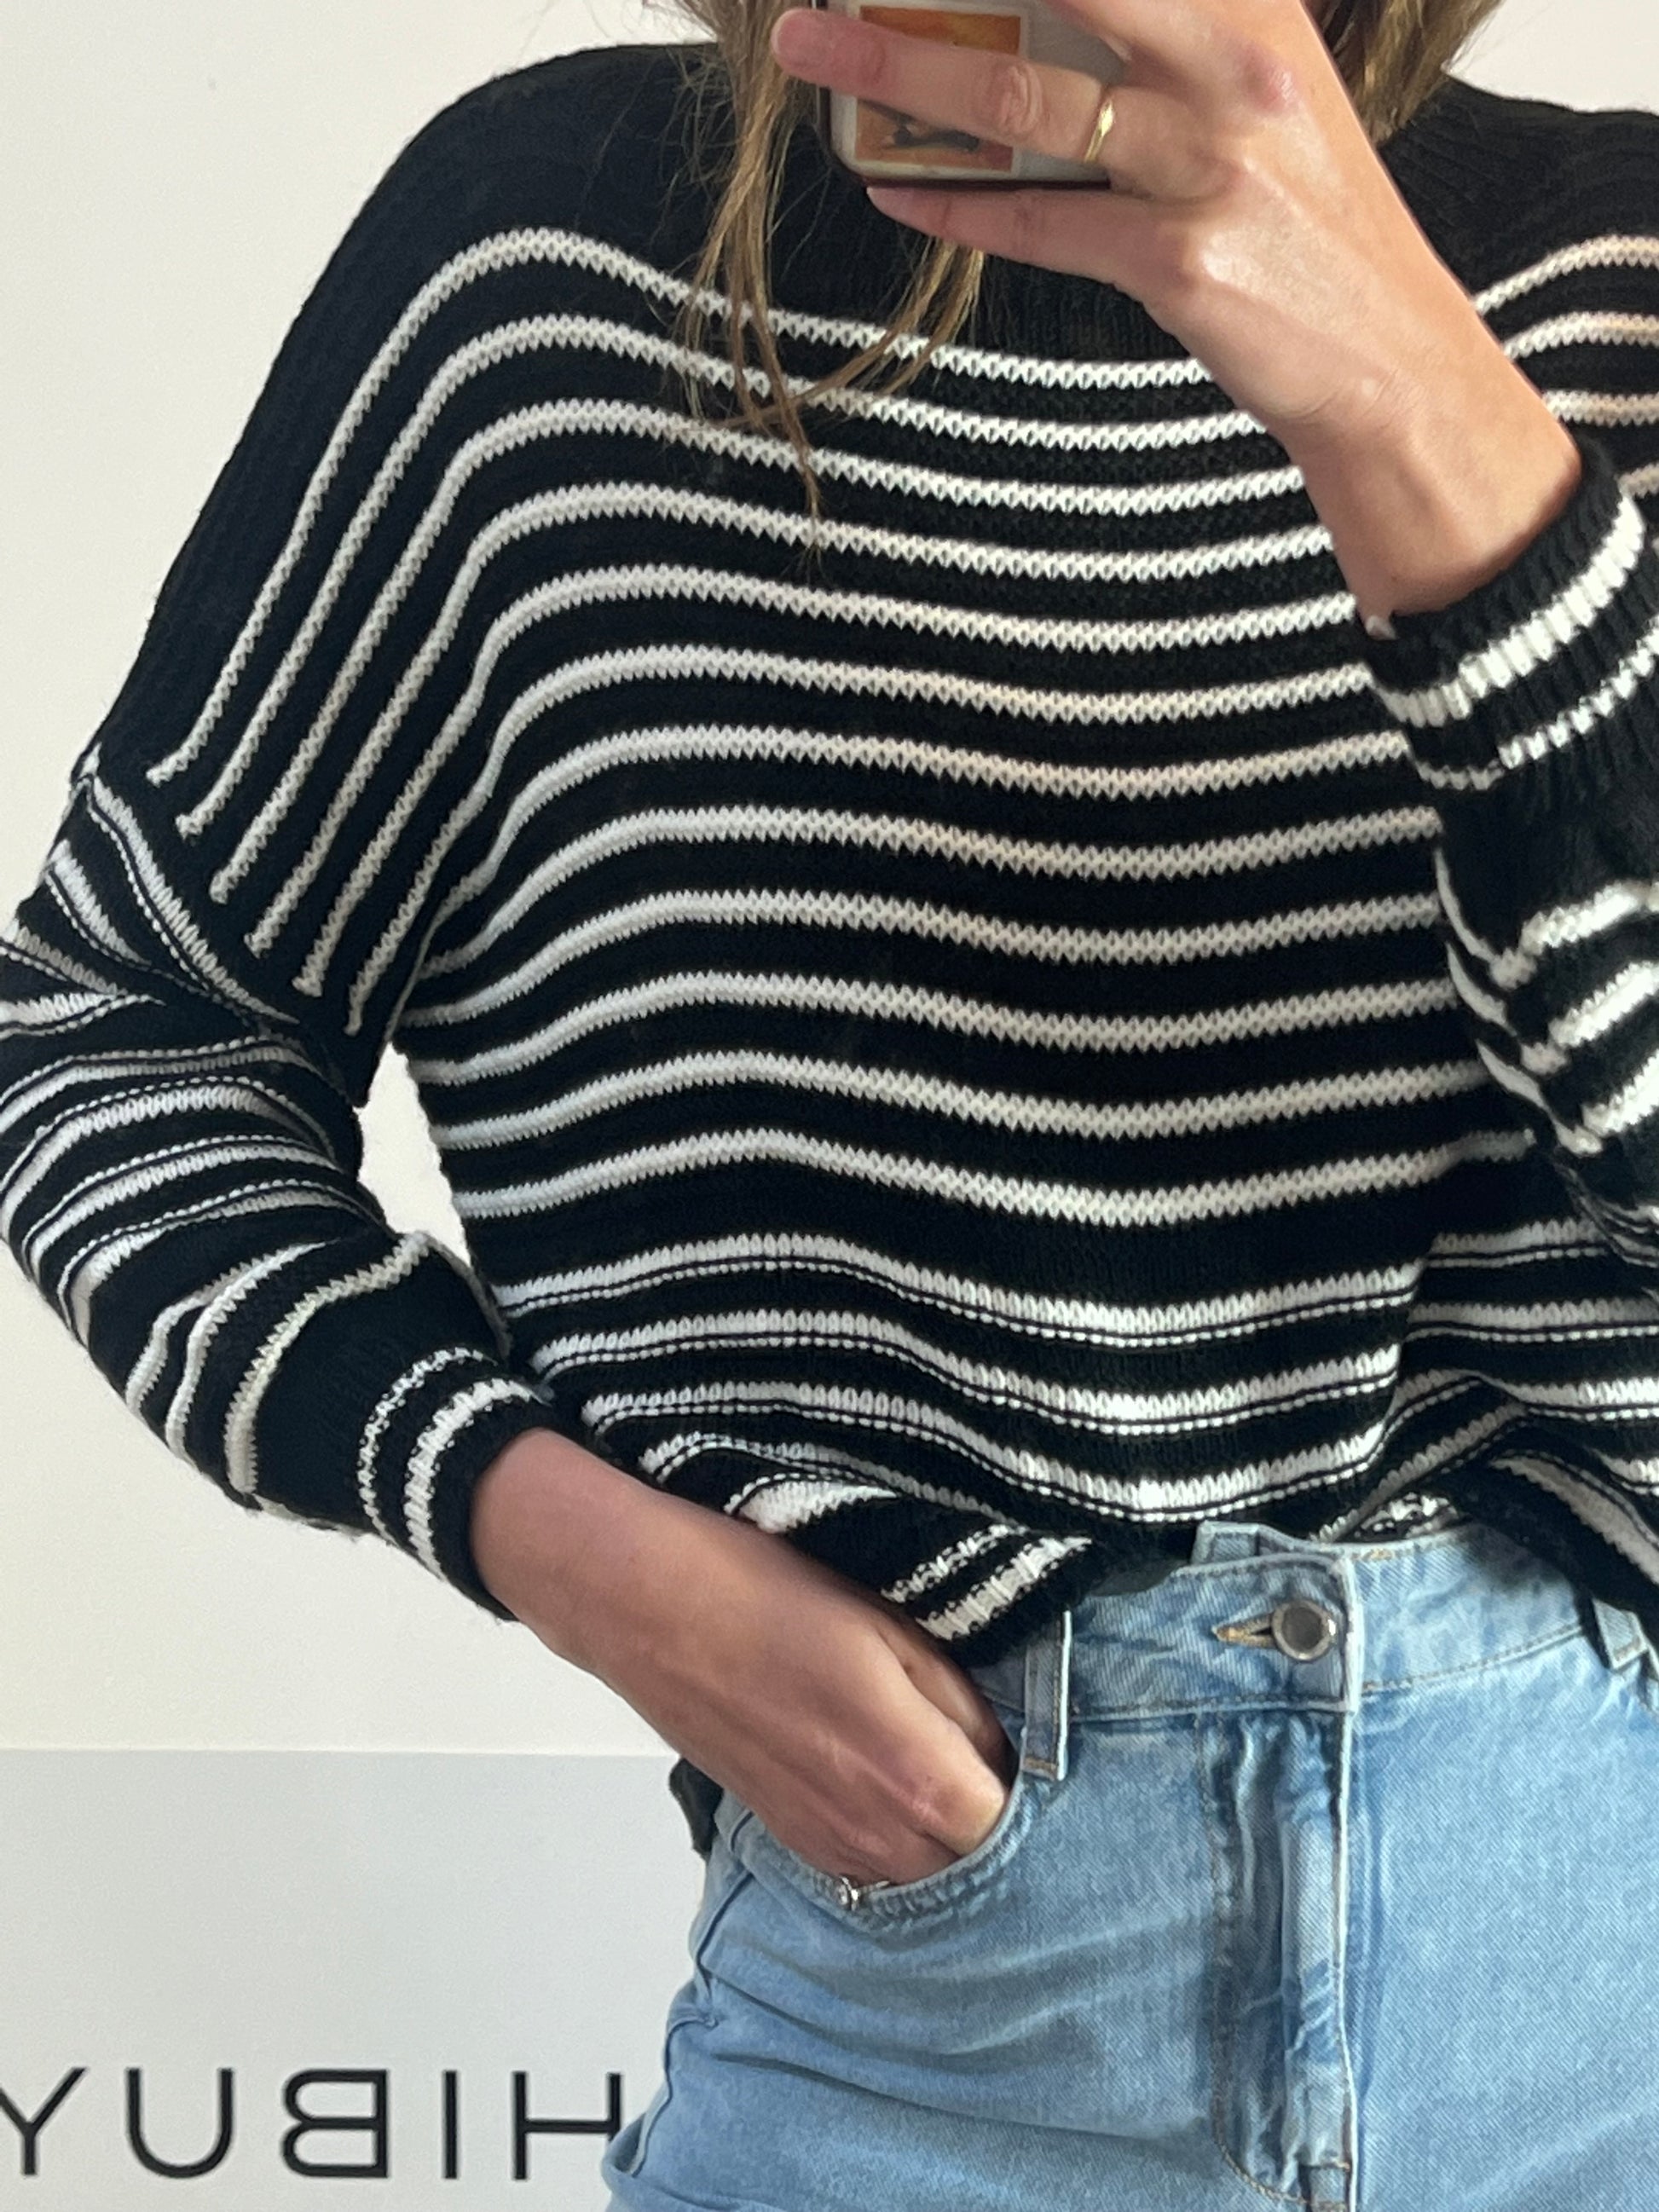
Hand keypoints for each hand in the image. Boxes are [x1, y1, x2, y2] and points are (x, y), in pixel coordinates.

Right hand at [471, 1431, 1018, 1885]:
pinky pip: (866, 1866)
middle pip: (970, 1865)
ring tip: (944, 1768)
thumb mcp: (891, 1622)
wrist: (649, 1608)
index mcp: (913, 1773)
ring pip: (917, 1874)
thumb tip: (1003, 1747)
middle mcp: (872, 1831)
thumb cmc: (766, 1595)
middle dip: (992, 1820)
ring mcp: (824, 1841)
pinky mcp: (787, 1833)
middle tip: (995, 1755)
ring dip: (942, 1837)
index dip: (1030, 1786)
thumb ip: (958, 1699)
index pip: (1010, 1825)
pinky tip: (887, 1783)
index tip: (1032, 1746)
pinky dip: (892, 1840)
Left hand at [769, 0, 1505, 461]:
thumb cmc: (1309, 226)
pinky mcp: (1180, 261)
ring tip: (816, 52)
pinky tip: (896, 185)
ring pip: (1020, 93)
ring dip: (898, 69)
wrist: (1390, 358)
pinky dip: (955, 202)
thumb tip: (1045, 11)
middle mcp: (1233, 65)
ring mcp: (1205, 164)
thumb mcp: (1263, 93)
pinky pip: (1036, 222)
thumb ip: (1175, 35)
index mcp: (1250, 6)